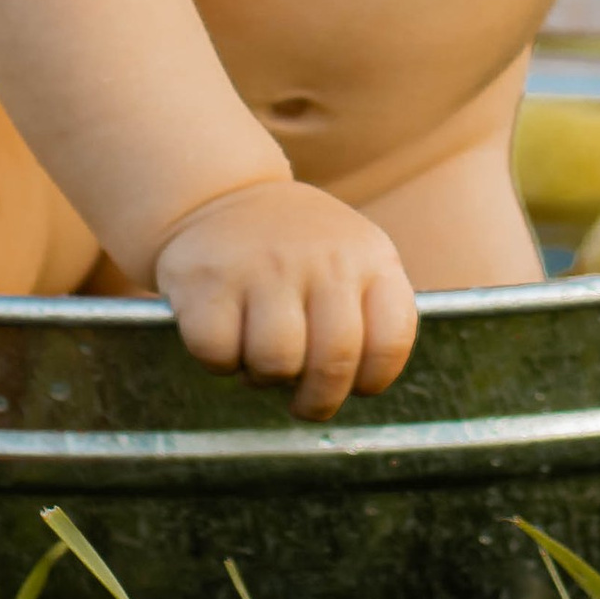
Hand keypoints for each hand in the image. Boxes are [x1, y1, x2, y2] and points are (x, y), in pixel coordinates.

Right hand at [152, 179, 418, 420]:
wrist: (222, 196)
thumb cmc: (296, 251)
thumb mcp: (352, 261)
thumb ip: (368, 316)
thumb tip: (357, 386)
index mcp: (370, 255)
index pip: (390, 341)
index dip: (373, 380)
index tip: (354, 384)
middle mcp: (322, 257)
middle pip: (334, 362)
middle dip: (318, 401)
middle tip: (304, 402)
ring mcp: (264, 265)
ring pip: (276, 364)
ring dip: (265, 378)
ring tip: (260, 355)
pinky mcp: (209, 280)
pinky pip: (220, 355)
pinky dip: (221, 362)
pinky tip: (226, 335)